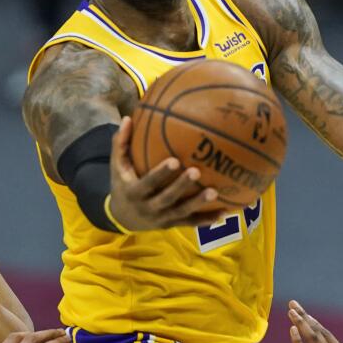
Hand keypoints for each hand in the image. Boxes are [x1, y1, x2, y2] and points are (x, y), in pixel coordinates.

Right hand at [107, 117, 226, 230]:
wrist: (123, 217)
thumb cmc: (123, 183)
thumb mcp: (117, 166)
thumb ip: (121, 143)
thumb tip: (128, 117)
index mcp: (134, 192)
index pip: (148, 183)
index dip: (160, 174)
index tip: (175, 160)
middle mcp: (148, 208)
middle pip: (167, 198)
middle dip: (182, 186)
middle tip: (197, 171)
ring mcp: (162, 218)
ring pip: (182, 212)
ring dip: (199, 204)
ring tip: (216, 192)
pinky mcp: (172, 225)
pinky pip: (191, 222)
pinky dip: (207, 219)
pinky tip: (225, 212)